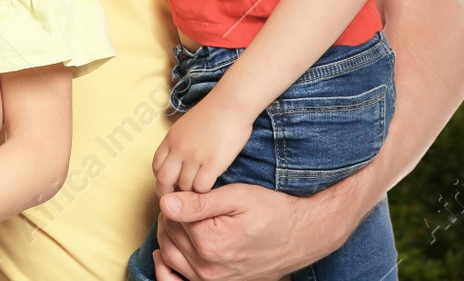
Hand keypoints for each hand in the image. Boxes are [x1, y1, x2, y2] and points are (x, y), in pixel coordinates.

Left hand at [152, 95, 253, 193]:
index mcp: (170, 139)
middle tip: (179, 200)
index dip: (161, 180)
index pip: (156, 166)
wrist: (230, 105)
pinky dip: (204, 192)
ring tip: (198, 196)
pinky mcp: (212, 163)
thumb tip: (176, 158)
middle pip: (164, 181)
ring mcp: (194, 157)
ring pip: (184, 186)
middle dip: (168, 194)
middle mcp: (178, 149)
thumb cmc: (213, 113)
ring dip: (190, 193)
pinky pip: (201, 188)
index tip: (169, 187)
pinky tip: (211, 189)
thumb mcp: (185, 126)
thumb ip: (178, 142)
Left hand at [153, 182, 347, 280]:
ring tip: (180, 221)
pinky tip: (163, 255)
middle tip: (183, 203)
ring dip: (168, 237)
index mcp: (209, 241)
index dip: (174, 200)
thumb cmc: (270, 212)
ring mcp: (213, 280)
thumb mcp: (236, 197)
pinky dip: (166, 270)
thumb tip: (165, 203)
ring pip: (170, 257)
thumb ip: (198, 201)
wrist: (300, 237)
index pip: (171, 217)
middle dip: (170, 217)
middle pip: (169, 236)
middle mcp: (208, 266)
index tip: (185, 192)